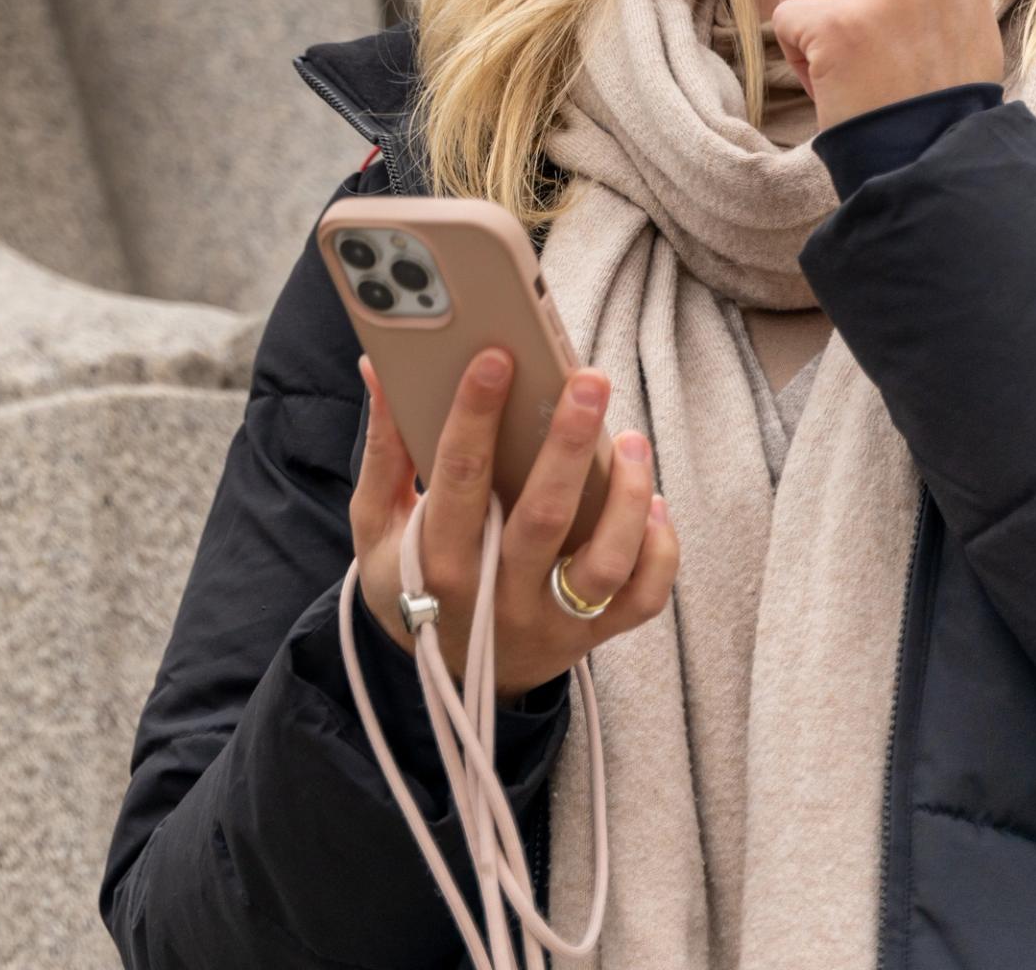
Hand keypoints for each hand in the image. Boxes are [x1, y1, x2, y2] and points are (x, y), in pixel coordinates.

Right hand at [349, 349, 675, 700]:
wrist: (444, 679)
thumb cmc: (408, 581)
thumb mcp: (377, 522)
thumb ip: (383, 446)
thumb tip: (377, 368)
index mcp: (436, 561)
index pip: (459, 478)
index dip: (475, 415)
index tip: (497, 357)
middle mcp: (496, 596)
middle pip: (543, 517)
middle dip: (568, 443)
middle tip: (589, 381)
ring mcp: (550, 621)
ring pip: (604, 562)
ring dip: (625, 495)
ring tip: (631, 439)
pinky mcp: (591, 637)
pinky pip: (642, 599)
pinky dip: (659, 550)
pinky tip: (653, 501)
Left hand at [770, 0, 1002, 124]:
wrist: (935, 154)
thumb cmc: (941, 84)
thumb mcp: (962, 5)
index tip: (886, 21)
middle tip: (868, 49)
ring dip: (810, 27)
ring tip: (853, 65)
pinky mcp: (840, 24)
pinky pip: (785, 18)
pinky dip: (799, 55)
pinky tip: (836, 80)